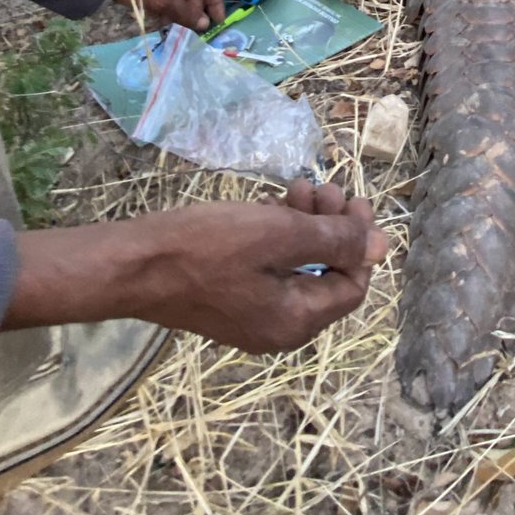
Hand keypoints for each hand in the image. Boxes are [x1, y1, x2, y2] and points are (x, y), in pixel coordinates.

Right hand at [4, 182, 389, 352]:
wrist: (132, 265)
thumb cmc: (207, 248)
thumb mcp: (280, 235)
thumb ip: (335, 241)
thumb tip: (383, 248)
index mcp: (297, 321)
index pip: (352, 284)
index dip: (359, 240)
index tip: (351, 197)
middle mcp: (278, 329)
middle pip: (327, 275)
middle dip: (332, 227)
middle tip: (320, 185)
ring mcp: (250, 318)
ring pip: (298, 269)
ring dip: (305, 226)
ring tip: (295, 187)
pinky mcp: (227, 301)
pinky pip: (270, 270)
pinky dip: (277, 237)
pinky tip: (269, 205)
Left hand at [113, 0, 224, 31]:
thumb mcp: (165, 1)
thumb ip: (186, 14)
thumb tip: (205, 25)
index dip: (216, 5)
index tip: (218, 22)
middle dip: (196, 10)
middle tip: (195, 28)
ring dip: (183, 11)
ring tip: (175, 25)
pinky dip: (172, 7)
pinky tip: (164, 20)